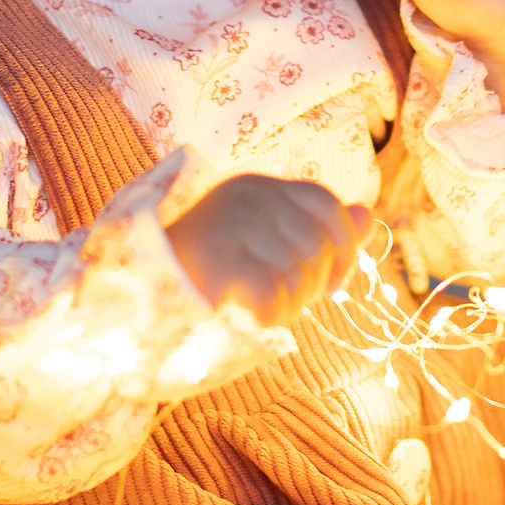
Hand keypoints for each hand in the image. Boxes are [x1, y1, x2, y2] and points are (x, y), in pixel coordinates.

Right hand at [165, 174, 371, 325]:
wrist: (135, 302)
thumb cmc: (207, 277)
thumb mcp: (266, 243)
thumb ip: (318, 229)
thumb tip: (369, 215)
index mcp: (255, 186)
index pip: (326, 203)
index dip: (342, 245)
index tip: (331, 282)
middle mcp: (245, 196)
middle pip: (320, 243)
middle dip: (311, 283)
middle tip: (276, 297)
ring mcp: (232, 226)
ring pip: (302, 274)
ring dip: (288, 303)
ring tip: (251, 304)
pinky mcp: (223, 264)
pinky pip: (276, 299)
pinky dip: (267, 318)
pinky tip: (242, 314)